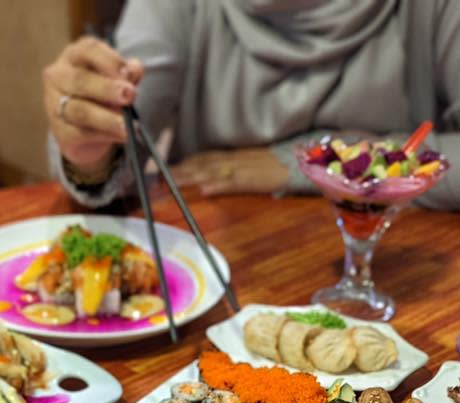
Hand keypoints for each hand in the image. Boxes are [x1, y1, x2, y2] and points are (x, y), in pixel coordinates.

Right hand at [43, 37, 143, 171]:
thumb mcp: (118, 80)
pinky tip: (120, 136)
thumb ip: (127, 73)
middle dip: (107, 88)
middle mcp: (59, 76)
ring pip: (80, 111)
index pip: (89, 50)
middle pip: (80, 80)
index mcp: (74, 55)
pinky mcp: (60, 132)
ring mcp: (54, 104)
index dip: (110, 61)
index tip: (129, 74)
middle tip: (129, 96)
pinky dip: (104, 136)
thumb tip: (134, 69)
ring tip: (127, 125)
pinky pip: (81, 134)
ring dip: (106, 118)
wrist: (88, 131)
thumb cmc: (103, 96)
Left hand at [171, 148, 289, 195]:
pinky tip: (205, 189)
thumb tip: (209, 180)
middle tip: (159, 176)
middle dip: (181, 170)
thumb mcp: (251, 163)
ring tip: (174, 182)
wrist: (299, 164)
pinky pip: (234, 182)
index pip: (203, 158)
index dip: (183, 163)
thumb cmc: (276, 167)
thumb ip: (232, 168)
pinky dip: (219, 185)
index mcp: (233, 156)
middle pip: (202, 164)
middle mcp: (234, 159)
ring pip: (213, 171)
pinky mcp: (254, 180)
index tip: (164, 169)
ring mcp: (244, 168)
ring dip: (192, 176)